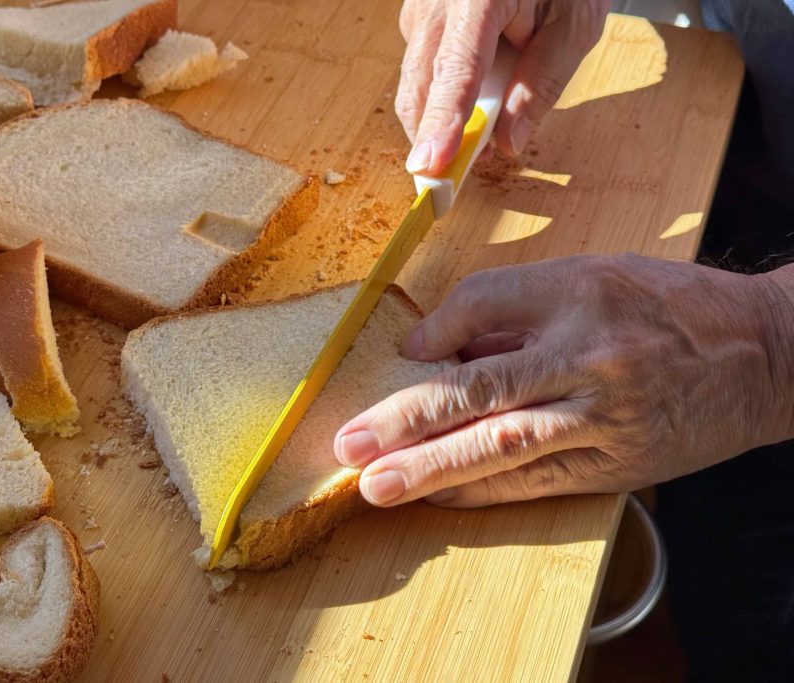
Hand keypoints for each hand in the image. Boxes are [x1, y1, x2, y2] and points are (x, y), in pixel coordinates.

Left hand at [334, 254, 793, 507]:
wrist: (765, 355)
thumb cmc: (670, 307)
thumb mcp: (595, 278)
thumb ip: (516, 309)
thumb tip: (437, 346)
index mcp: (579, 291)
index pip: (483, 302)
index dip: (434, 331)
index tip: (403, 354)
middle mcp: (588, 353)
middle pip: (479, 387)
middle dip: (405, 419)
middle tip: (349, 444)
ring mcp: (604, 415)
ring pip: (503, 445)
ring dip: (432, 469)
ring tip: (377, 486)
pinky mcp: (619, 464)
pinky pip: (538, 480)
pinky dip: (483, 490)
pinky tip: (439, 497)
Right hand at [397, 0, 608, 173]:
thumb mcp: (573, 26)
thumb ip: (541, 84)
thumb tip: (508, 142)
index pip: (454, 71)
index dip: (442, 122)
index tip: (431, 164)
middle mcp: (436, 1)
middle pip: (421, 86)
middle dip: (433, 135)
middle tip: (454, 176)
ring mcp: (419, 7)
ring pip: (416, 83)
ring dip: (441, 115)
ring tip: (485, 119)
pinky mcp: (416, 17)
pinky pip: (420, 69)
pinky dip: (442, 94)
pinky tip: (476, 89)